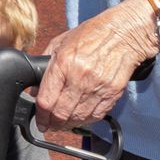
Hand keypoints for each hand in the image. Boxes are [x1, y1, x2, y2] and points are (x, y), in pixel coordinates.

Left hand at [34, 0, 157, 128]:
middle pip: (61, 113)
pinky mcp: (112, 93)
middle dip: (52, 124)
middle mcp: (80, 77)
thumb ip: (45, 65)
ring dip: (68, 125)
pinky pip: (96, 116)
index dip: (40, 115)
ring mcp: (97, 87)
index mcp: (64, 63)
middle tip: (49, 125)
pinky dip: (86, 121)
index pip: (46, 100)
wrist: (123, 33)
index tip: (39, 120)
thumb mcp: (61, 42)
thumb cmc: (92, 35)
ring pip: (78, 118)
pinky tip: (80, 118)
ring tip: (63, 124)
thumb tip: (36, 89)